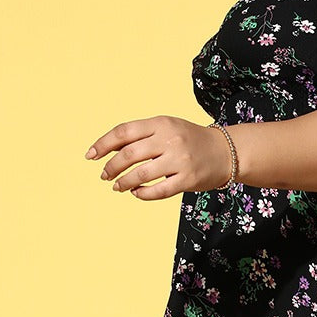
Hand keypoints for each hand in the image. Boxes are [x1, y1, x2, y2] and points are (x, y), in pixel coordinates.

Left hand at [84, 115, 232, 199]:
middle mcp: (169, 139)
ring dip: (123, 183)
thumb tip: (108, 150)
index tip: (91, 156)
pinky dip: (142, 194)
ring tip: (117, 187)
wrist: (225, 151)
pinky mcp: (187, 179)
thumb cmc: (189, 140)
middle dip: (111, 168)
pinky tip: (136, 193)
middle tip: (104, 176)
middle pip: (129, 155)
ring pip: (140, 175)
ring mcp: (179, 160)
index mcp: (161, 123)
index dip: (103, 144)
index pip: (123, 132)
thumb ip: (141, 136)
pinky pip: (158, 191)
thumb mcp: (166, 128)